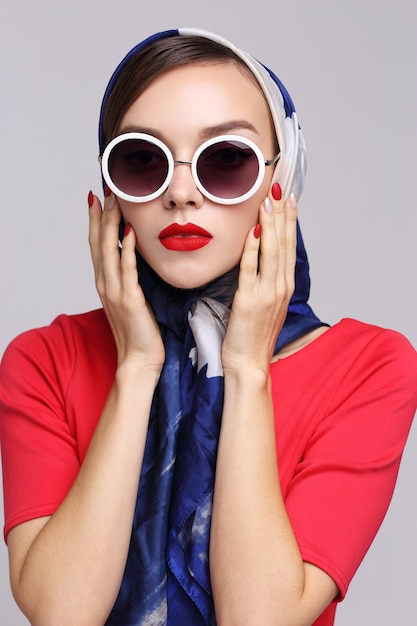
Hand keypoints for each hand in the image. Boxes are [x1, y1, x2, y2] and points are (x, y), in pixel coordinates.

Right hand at [88, 191, 164, 371]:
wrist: (140, 359)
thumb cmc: (140, 331)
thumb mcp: (132, 300)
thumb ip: (130, 279)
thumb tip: (136, 260)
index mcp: (105, 284)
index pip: (97, 246)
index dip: (96, 222)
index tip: (97, 199)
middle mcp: (105, 285)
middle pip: (98, 243)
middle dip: (101, 216)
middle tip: (104, 191)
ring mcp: (114, 292)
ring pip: (108, 252)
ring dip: (111, 225)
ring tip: (114, 202)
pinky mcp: (129, 300)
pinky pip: (127, 270)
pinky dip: (127, 249)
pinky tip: (129, 232)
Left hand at [222, 189, 296, 374]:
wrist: (249, 364)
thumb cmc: (254, 336)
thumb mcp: (266, 305)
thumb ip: (266, 282)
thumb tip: (261, 258)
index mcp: (285, 287)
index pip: (289, 247)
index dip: (290, 221)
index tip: (289, 198)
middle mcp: (281, 287)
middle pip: (284, 243)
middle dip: (282, 214)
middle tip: (280, 188)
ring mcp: (267, 294)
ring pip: (272, 251)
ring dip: (271, 224)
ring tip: (268, 201)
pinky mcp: (249, 300)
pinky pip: (251, 269)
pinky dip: (253, 249)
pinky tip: (254, 231)